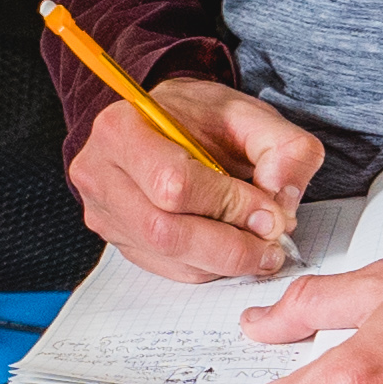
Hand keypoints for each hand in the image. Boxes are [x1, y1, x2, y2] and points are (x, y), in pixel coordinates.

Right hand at [66, 71, 318, 281]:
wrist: (164, 122)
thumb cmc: (201, 118)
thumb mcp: (249, 114)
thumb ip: (283, 147)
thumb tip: (282, 197)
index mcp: (123, 128)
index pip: (174, 184)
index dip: (229, 205)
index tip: (272, 214)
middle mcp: (100, 172)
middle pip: (165, 231)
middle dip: (229, 245)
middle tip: (271, 243)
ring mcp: (103, 211)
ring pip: (167, 257)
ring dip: (223, 261)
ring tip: (260, 248)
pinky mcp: (116, 238)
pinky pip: (166, 268)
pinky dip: (208, 266)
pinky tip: (230, 248)